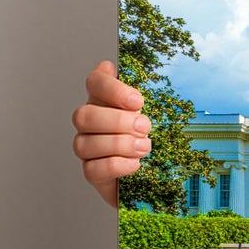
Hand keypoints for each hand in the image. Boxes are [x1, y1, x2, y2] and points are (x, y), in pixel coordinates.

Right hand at [71, 60, 149, 208]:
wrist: (157, 169)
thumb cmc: (159, 133)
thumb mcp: (161, 109)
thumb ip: (155, 92)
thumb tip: (165, 76)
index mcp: (105, 99)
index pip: (95, 82)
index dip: (111, 89)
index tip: (138, 101)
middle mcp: (91, 121)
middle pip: (83, 115)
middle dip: (117, 122)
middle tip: (145, 127)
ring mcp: (87, 147)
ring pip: (84, 144)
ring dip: (118, 145)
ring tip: (144, 147)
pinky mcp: (92, 172)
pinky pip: (93, 169)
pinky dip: (116, 165)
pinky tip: (135, 163)